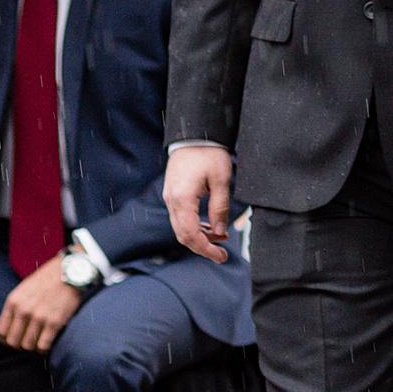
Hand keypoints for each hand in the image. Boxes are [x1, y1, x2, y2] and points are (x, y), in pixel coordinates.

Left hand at [0, 253, 82, 351]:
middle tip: (28, 342)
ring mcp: (39, 317)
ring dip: (33, 347)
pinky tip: (48, 343)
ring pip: (27, 346)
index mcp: (13, 301)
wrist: (72, 271)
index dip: (7, 339)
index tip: (15, 339)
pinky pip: (43, 346)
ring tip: (39, 342)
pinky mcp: (54, 322)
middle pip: (13, 341)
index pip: (2, 331)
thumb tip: (11, 327)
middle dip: (19, 345)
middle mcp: (23, 310)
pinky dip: (44, 349)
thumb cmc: (48, 279)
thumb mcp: (25, 288)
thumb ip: (16, 306)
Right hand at [164, 145, 234, 263]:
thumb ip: (220, 208)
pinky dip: (195, 225)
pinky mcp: (173, 194)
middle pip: (183, 235)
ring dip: (200, 236)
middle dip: (203, 246)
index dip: (206, 249)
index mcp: (182, 199)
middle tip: (222, 253)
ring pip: (181, 227)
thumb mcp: (221, 180)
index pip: (190, 235)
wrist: (194, 135)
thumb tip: (220, 232)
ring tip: (221, 237)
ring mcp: (170, 197)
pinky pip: (181, 217)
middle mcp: (172, 201)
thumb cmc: (208, 154)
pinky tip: (210, 226)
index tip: (220, 256)